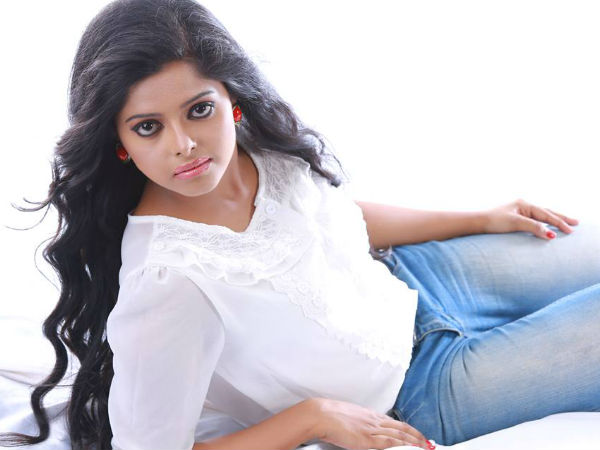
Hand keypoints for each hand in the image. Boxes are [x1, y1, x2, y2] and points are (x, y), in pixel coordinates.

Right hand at [311, 397, 430, 449]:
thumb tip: (364, 429)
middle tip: (428, 444)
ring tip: (425, 448)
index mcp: (370, 415)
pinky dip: (401, 446)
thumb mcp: (350, 416)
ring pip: (399, 436)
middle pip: (401, 429)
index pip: (395, 423)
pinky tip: (410, 449)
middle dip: (417, 437)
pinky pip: (389, 443)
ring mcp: (371, 430)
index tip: (418, 435)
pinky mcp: (367, 439)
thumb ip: (361, 422)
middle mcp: (374, 421)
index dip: (409, 429)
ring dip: (414, 443)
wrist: (321, 414)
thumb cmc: (330, 415)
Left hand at [481, 198, 578, 239]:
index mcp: (525, 204)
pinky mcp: (514, 217)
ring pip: (541, 214)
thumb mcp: (515, 224)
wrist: (477, 222)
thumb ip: (533, 227)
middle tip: (576, 223)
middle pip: (546, 212)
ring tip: (565, 223)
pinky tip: (546, 224)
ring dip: (553, 219)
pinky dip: (543, 221)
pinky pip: (534, 218)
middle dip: (561, 218)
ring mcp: (519, 210)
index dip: (559, 223)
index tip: (570, 231)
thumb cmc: (493, 221)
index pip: (546, 214)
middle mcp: (523, 205)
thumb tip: (550, 234)